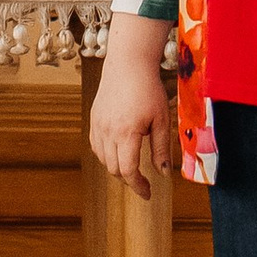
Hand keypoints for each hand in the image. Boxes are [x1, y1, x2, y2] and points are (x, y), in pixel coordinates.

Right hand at [89, 19, 173, 197]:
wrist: (128, 64)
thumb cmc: (148, 89)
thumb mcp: (161, 120)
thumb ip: (160, 149)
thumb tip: (162, 174)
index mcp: (126, 133)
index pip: (127, 170)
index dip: (138, 186)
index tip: (148, 193)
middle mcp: (107, 131)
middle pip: (113, 168)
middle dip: (129, 178)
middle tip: (143, 181)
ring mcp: (98, 124)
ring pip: (102, 158)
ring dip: (116, 167)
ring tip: (132, 165)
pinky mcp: (93, 118)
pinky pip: (96, 145)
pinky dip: (106, 154)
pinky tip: (118, 151)